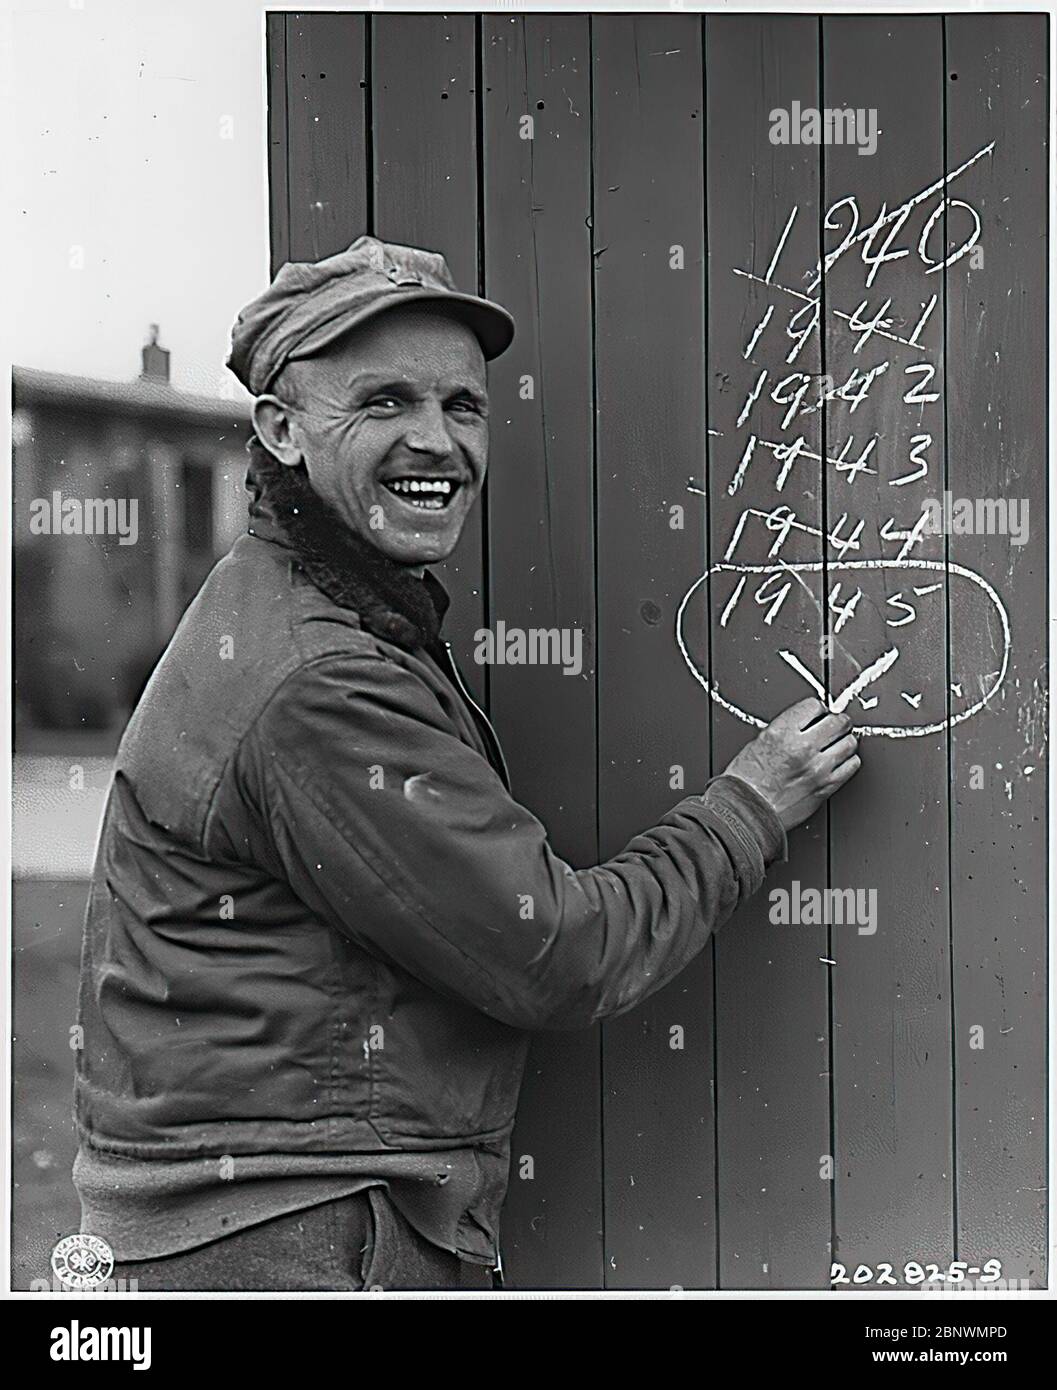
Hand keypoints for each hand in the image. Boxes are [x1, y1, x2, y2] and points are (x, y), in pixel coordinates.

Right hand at [722, 697, 860, 831]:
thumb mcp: (759, 743)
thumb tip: (807, 724)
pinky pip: (852, 765)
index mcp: (782, 733)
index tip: (817, 715)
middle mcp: (803, 748)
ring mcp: (818, 768)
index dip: (817, 710)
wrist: (748, 812)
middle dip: (836, 722)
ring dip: (843, 741)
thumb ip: (787, 730)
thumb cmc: (747, 782)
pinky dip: (847, 761)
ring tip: (834, 746)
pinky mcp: (828, 786)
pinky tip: (836, 762)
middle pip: (838, 722)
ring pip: (850, 743)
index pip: (814, 706)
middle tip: (832, 726)